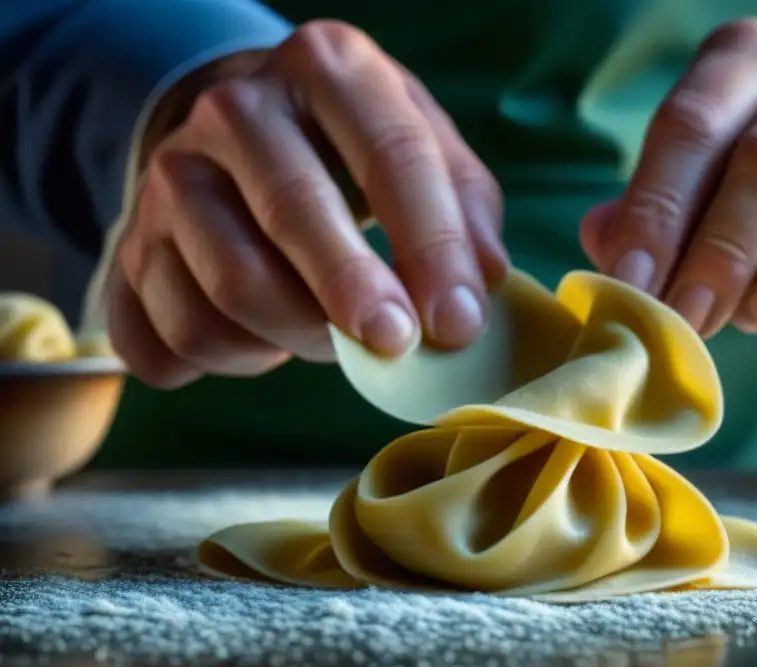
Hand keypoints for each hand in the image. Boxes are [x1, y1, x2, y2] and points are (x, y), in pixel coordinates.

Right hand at [108, 22, 506, 388]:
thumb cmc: (354, 150)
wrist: (239, 135)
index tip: (456, 322)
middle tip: (395, 347)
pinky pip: (174, 337)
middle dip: (351, 294)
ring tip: (333, 335)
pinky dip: (229, 361)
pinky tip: (261, 341)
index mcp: (326, 70)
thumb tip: (482, 286)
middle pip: (292, 214)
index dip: (430, 247)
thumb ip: (465, 210)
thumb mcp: (425, 148)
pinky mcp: (130, 252)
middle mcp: (234, 111)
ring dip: (297, 336)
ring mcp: (169, 179)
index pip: (390, 155)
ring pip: (231, 288)